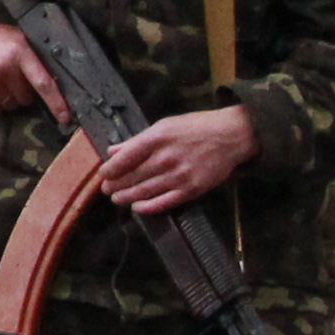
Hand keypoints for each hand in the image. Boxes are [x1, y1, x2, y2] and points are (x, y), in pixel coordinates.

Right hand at [0, 19, 66, 118]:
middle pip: (26, 98)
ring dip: (8, 99)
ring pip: (10, 105)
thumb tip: (56, 82)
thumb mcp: (15, 38)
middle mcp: (5, 66)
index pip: (43, 82)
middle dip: (22, 93)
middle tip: (11, 79)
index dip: (56, 102)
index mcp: (20, 51)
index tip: (65, 117)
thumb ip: (33, 56)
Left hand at [91, 103, 258, 216]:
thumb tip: (113, 150)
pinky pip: (165, 202)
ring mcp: (179, 175)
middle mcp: (166, 158)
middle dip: (116, 184)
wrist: (231, 136)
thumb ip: (138, 140)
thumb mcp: (165, 126)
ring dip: (128, 197)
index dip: (111, 169)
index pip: (126, 157)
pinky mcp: (192, 189)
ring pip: (146, 190)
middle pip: (134, 176)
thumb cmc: (196, 127)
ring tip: (117, 199)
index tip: (103, 174)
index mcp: (158, 138)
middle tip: (106, 189)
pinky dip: (149, 207)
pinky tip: (137, 208)